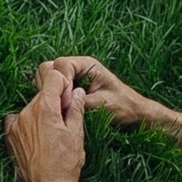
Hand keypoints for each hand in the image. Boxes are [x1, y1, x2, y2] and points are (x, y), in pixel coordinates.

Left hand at [5, 65, 93, 181]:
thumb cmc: (65, 165)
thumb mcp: (76, 134)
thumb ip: (76, 109)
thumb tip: (77, 92)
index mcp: (45, 108)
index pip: (53, 78)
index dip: (64, 84)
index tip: (70, 97)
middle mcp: (26, 113)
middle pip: (41, 95)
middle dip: (54, 101)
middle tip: (64, 120)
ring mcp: (15, 125)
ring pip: (30, 108)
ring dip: (41, 114)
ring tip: (51, 134)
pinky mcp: (9, 137)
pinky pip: (17, 121)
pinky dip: (27, 124)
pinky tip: (37, 137)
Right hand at [36, 55, 168, 130]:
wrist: (134, 116)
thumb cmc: (123, 108)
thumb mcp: (101, 105)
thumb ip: (79, 101)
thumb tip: (58, 102)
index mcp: (87, 65)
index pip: (60, 64)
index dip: (59, 82)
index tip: (66, 101)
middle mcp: (77, 68)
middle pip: (49, 68)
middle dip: (51, 86)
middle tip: (62, 105)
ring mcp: (72, 78)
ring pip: (47, 78)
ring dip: (50, 92)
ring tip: (63, 108)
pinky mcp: (69, 89)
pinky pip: (52, 89)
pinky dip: (52, 98)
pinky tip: (63, 110)